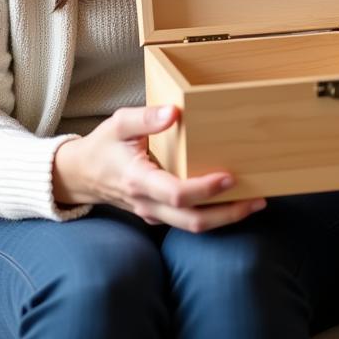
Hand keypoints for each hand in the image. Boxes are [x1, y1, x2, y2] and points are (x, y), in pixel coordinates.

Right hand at [53, 104, 265, 231]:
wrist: (80, 175)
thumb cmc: (103, 146)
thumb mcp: (118, 124)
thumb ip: (146, 118)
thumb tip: (174, 112)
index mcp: (138, 180)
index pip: (177, 193)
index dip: (205, 189)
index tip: (230, 176)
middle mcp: (148, 203)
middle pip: (192, 220)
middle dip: (228, 213)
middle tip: (258, 198)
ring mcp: (153, 213)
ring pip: (192, 226)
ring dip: (225, 217)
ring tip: (255, 201)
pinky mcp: (158, 214)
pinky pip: (187, 221)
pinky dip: (212, 215)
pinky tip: (232, 201)